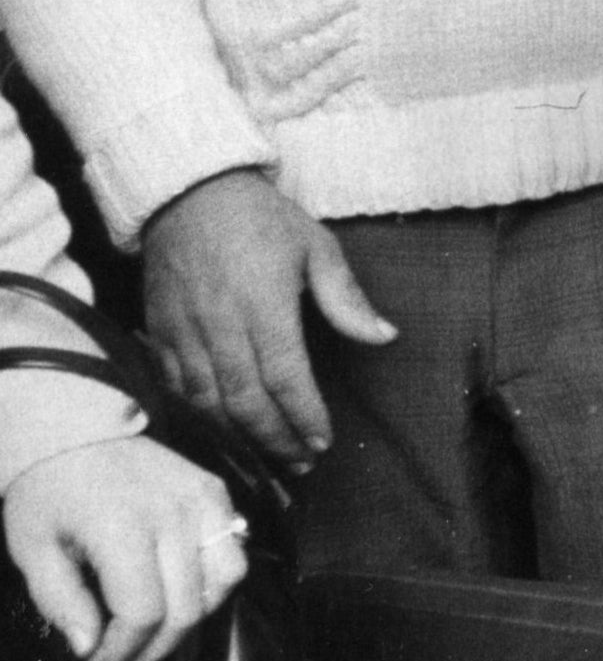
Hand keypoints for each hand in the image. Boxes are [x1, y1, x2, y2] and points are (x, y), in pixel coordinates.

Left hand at [3, 437, 245, 660]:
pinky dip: (215, 582)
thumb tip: (89, 647)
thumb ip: (61, 602)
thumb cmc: (46, 491)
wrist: (72, 428)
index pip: (143, 612)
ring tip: (156, 633)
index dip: (121, 654)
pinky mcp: (214, 490)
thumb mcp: (32, 549)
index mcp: (123, 525)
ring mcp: (201, 498)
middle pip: (185, 607)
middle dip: (153, 650)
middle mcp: (173, 512)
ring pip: (224, 582)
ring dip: (192, 619)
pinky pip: (234, 550)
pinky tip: (181, 592)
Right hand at [142, 169, 395, 472]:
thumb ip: (346, 297)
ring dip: (239, 438)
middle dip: (276, 440)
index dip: (304, 416)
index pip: (286, 377)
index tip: (323, 441)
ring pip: (208, 403)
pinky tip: (223, 433)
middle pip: (245, 401)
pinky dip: (199, 417)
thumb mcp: (316, 247)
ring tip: (270, 460)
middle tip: (302, 465)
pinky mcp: (160, 333)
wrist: (190, 195)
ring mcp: (184, 332)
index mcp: (264, 304)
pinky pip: (176, 389)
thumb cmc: (262, 220)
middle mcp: (221, 325)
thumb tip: (384, 336)